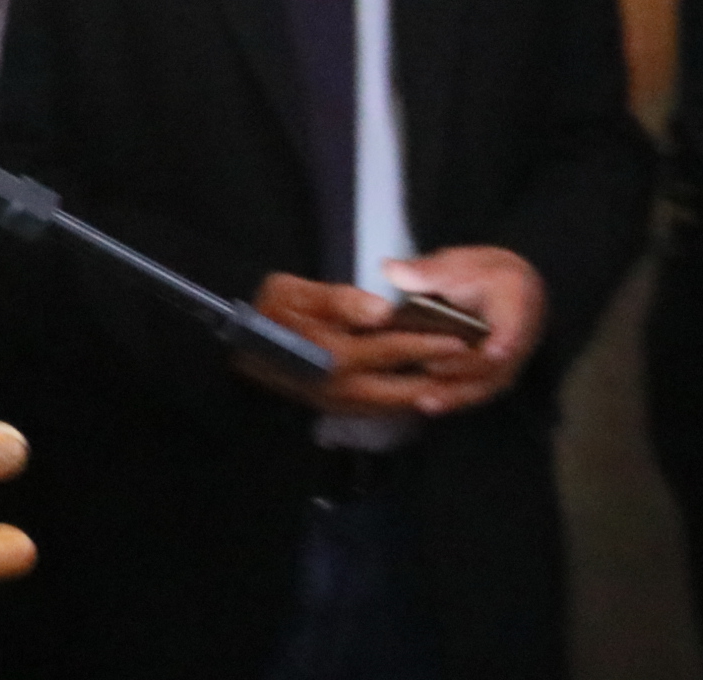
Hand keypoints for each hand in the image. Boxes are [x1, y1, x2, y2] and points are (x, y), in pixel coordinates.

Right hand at [240, 273, 489, 417]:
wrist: (232, 346)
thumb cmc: (262, 310)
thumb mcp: (291, 291)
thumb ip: (338, 299)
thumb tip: (382, 310)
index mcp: (336, 354)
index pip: (396, 349)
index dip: (431, 343)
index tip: (463, 338)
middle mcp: (343, 387)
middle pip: (407, 390)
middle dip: (440, 379)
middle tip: (470, 366)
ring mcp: (340, 403)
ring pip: (397, 406)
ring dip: (426, 394)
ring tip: (453, 378)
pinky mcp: (336, 409)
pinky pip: (382, 410)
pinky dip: (406, 401)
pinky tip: (418, 388)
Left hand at [379, 246, 546, 415]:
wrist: (504, 291)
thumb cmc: (480, 275)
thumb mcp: (457, 265)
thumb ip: (427, 272)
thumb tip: (391, 269)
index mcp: (517, 304)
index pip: (516, 326)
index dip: (509, 340)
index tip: (498, 350)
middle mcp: (519, 341)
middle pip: (497, 363)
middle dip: (466, 367)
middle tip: (433, 367)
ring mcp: (507, 364)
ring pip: (485, 384)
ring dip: (457, 393)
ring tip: (424, 399)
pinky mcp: (492, 378)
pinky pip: (473, 391)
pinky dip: (452, 398)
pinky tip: (424, 404)